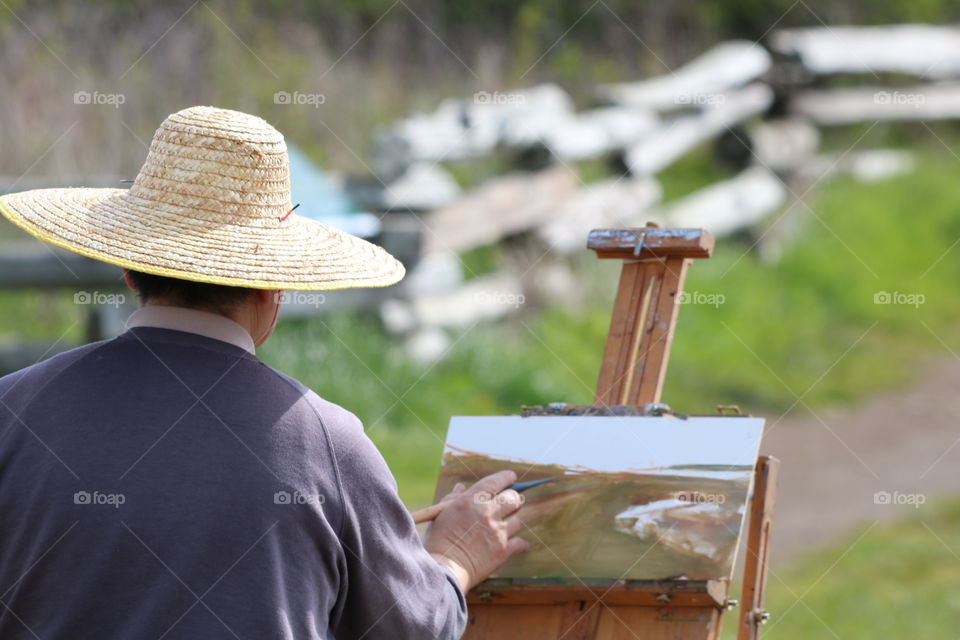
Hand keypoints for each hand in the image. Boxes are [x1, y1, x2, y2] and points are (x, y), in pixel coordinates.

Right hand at [423, 470, 528, 590]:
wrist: (443, 570)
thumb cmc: (438, 541)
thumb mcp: (441, 514)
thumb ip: (453, 498)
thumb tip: (461, 487)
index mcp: (471, 500)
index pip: (496, 481)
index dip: (506, 477)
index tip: (511, 477)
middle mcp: (488, 512)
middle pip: (513, 498)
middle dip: (512, 499)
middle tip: (508, 503)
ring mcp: (498, 531)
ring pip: (518, 519)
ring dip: (512, 521)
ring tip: (503, 526)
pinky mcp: (504, 550)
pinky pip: (521, 542)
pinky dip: (519, 543)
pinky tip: (515, 544)